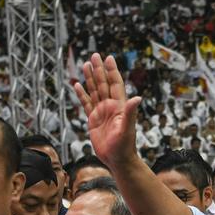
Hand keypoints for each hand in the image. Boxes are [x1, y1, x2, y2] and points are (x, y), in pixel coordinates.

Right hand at [73, 53, 142, 170]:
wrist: (117, 159)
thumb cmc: (125, 146)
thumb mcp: (127, 128)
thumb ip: (131, 112)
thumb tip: (137, 97)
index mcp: (120, 106)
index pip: (115, 84)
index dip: (112, 71)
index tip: (109, 58)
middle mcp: (111, 106)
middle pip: (103, 84)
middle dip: (99, 69)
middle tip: (94, 55)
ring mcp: (101, 112)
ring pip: (94, 91)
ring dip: (90, 78)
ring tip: (85, 65)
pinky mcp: (93, 120)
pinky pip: (86, 104)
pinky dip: (82, 94)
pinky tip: (77, 85)